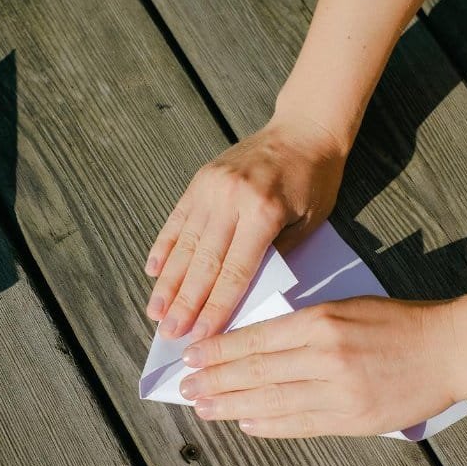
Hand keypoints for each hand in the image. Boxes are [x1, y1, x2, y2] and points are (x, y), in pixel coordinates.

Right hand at [145, 116, 346, 339]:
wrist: (305, 128)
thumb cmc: (314, 180)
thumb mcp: (309, 223)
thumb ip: (275, 256)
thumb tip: (241, 297)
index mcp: (263, 212)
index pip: (234, 272)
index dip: (215, 308)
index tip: (200, 337)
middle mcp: (231, 199)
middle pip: (203, 263)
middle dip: (184, 303)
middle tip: (168, 334)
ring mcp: (211, 186)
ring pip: (184, 244)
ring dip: (168, 283)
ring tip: (155, 313)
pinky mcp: (200, 179)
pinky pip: (177, 219)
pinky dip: (164, 247)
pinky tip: (152, 272)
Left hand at [177, 297, 466, 437]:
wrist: (450, 349)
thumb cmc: (398, 322)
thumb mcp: (346, 307)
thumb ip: (302, 326)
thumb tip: (253, 345)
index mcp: (322, 321)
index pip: (256, 339)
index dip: (218, 352)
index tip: (191, 357)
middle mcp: (326, 356)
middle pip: (256, 372)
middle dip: (215, 381)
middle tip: (185, 388)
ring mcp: (341, 391)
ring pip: (272, 401)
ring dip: (232, 406)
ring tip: (204, 408)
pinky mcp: (355, 419)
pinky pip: (301, 424)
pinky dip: (270, 425)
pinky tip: (246, 423)